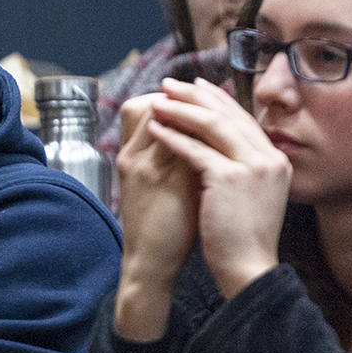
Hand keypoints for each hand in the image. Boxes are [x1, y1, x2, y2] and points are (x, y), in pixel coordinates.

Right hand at [112, 93, 200, 340]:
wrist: (150, 262)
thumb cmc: (160, 226)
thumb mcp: (159, 185)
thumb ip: (174, 158)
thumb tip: (202, 136)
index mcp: (128, 156)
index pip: (141, 107)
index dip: (172, 99)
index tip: (197, 95)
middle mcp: (132, 156)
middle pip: (151, 104)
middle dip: (183, 97)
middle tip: (209, 90)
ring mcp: (144, 166)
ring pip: (167, 120)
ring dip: (193, 111)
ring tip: (219, 107)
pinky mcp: (161, 180)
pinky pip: (182, 144)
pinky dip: (200, 136)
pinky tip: (223, 133)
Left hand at [144, 78, 289, 298]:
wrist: (248, 267)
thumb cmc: (241, 236)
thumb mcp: (251, 194)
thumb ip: (242, 167)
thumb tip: (219, 144)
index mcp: (275, 160)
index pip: (242, 119)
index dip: (216, 99)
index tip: (194, 87)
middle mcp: (268, 158)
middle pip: (228, 115)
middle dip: (195, 96)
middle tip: (170, 84)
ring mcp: (252, 166)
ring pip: (212, 126)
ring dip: (181, 110)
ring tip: (158, 100)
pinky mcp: (230, 179)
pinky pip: (196, 150)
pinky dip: (173, 137)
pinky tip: (155, 129)